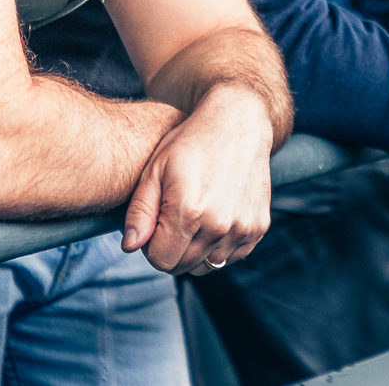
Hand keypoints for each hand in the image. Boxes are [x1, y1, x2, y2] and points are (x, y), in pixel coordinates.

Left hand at [122, 85, 273, 275]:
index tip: (156, 222)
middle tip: (173, 216)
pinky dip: (219, 244)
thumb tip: (130, 246)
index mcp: (189, 212)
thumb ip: (139, 212)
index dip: (152, 245)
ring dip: (197, 248)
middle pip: (184, 266)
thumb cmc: (191, 142)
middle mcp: (219, 225)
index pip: (161, 261)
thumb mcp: (155, 169)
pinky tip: (215, 215)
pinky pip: (231, 256)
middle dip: (172, 248)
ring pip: (208, 264)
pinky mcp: (258, 227)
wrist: (238, 122)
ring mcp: (242, 228)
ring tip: (196, 214)